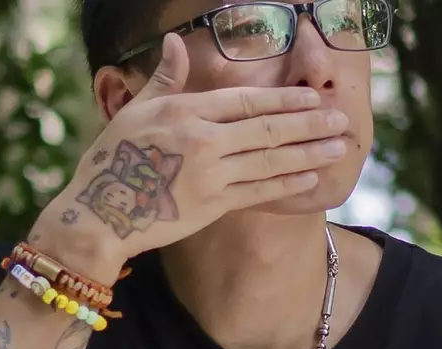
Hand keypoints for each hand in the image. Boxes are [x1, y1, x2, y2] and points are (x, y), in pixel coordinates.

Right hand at [30, 33, 348, 283]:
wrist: (100, 215)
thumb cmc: (113, 159)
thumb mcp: (134, 110)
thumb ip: (163, 78)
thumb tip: (175, 40)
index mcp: (186, 112)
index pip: (246, 100)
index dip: (284, 98)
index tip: (312, 96)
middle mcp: (204, 141)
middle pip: (267, 129)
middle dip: (309, 124)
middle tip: (341, 120)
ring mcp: (211, 176)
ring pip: (270, 161)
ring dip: (308, 153)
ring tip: (336, 148)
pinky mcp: (213, 207)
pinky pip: (258, 193)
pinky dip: (285, 186)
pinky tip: (309, 179)